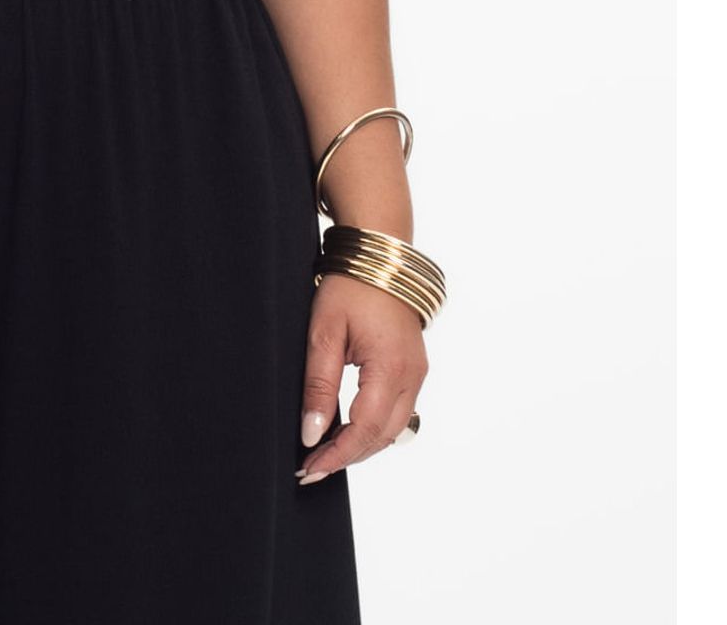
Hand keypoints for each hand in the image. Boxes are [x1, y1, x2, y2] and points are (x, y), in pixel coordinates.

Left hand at [296, 269, 427, 483]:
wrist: (379, 257)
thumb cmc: (349, 288)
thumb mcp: (324, 333)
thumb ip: (319, 385)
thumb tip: (311, 433)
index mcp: (391, 367)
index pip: (366, 429)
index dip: (338, 454)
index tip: (310, 469)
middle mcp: (412, 376)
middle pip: (382, 436)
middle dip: (347, 456)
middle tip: (310, 469)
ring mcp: (417, 374)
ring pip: (392, 428)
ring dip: (361, 445)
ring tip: (323, 453)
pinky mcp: (414, 369)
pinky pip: (397, 411)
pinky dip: (372, 426)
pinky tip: (345, 428)